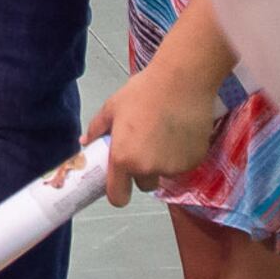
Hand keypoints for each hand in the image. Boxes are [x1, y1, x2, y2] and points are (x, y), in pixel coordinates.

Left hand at [83, 53, 225, 203]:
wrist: (181, 81)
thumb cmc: (144, 91)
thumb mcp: (113, 107)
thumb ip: (97, 129)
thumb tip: (85, 142)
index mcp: (123, 159)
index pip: (118, 197)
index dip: (118, 193)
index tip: (120, 184)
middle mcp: (148, 168)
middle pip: (143, 184)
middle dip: (142, 173)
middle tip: (144, 147)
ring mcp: (173, 167)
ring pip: (164, 174)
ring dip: (162, 163)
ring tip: (164, 134)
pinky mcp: (194, 161)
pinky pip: (183, 165)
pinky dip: (180, 156)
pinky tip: (180, 133)